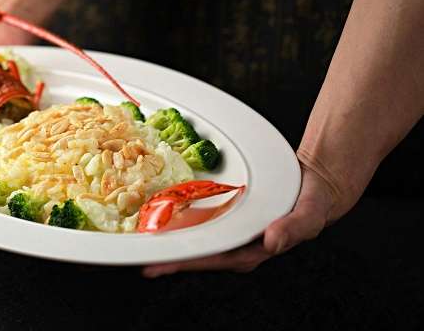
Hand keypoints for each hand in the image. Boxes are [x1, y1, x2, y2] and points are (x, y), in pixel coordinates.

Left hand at [143, 157, 349, 276]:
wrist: (315, 185)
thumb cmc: (312, 203)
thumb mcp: (309, 215)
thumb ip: (293, 228)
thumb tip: (273, 241)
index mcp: (251, 250)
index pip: (211, 259)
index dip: (184, 263)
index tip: (159, 265)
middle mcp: (235, 243)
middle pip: (195, 253)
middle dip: (166, 256)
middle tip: (137, 257)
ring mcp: (229, 230)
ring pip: (193, 238)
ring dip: (168, 240)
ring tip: (139, 241)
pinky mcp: (226, 215)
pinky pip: (200, 220)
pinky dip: (179, 220)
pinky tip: (160, 218)